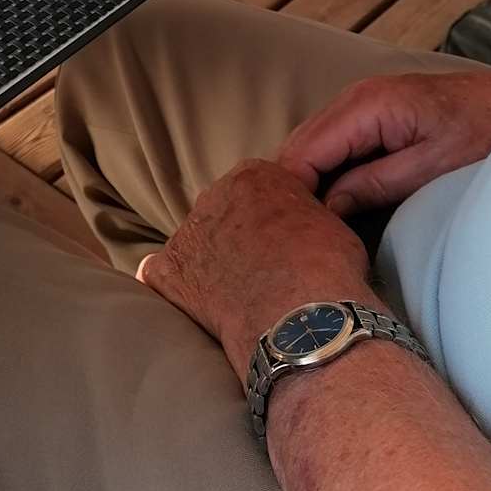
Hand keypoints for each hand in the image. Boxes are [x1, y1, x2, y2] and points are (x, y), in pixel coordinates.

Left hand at [138, 160, 372, 379]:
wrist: (301, 315)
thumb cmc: (327, 269)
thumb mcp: (330, 223)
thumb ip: (303, 214)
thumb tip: (300, 228)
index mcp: (254, 176)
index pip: (255, 187)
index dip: (269, 216)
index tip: (281, 239)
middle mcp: (212, 195)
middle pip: (220, 211)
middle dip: (236, 235)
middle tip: (260, 268)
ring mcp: (186, 234)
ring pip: (194, 243)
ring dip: (209, 262)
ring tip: (238, 294)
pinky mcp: (167, 273)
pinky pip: (160, 276)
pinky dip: (176, 288)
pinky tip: (195, 304)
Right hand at [277, 58, 490, 216]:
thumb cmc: (489, 135)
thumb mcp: (432, 169)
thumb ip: (373, 186)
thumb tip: (324, 209)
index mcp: (366, 106)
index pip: (301, 153)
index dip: (292, 196)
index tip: (297, 236)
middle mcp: (355, 98)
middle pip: (298, 148)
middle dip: (294, 190)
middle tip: (301, 237)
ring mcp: (363, 103)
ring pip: (312, 146)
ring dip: (310, 183)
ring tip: (315, 226)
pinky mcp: (374, 114)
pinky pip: (334, 144)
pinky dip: (328, 173)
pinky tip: (336, 205)